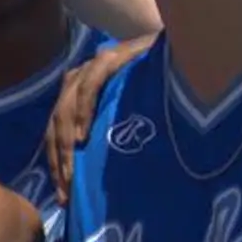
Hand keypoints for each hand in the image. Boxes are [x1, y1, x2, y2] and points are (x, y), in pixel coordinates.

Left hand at [44, 36, 155, 204]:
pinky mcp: (111, 57)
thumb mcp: (132, 115)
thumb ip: (113, 134)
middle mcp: (78, 79)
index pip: (55, 133)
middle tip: (68, 194)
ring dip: (66, 144)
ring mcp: (92, 67)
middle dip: (59, 162)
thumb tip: (106, 178)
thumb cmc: (163, 86)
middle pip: (55, 125)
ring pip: (66, 109)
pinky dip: (83, 110)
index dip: (57, 165)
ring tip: (72, 174)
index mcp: (77, 94)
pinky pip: (89, 86)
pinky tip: (83, 135)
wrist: (186, 43)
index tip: (65, 198)